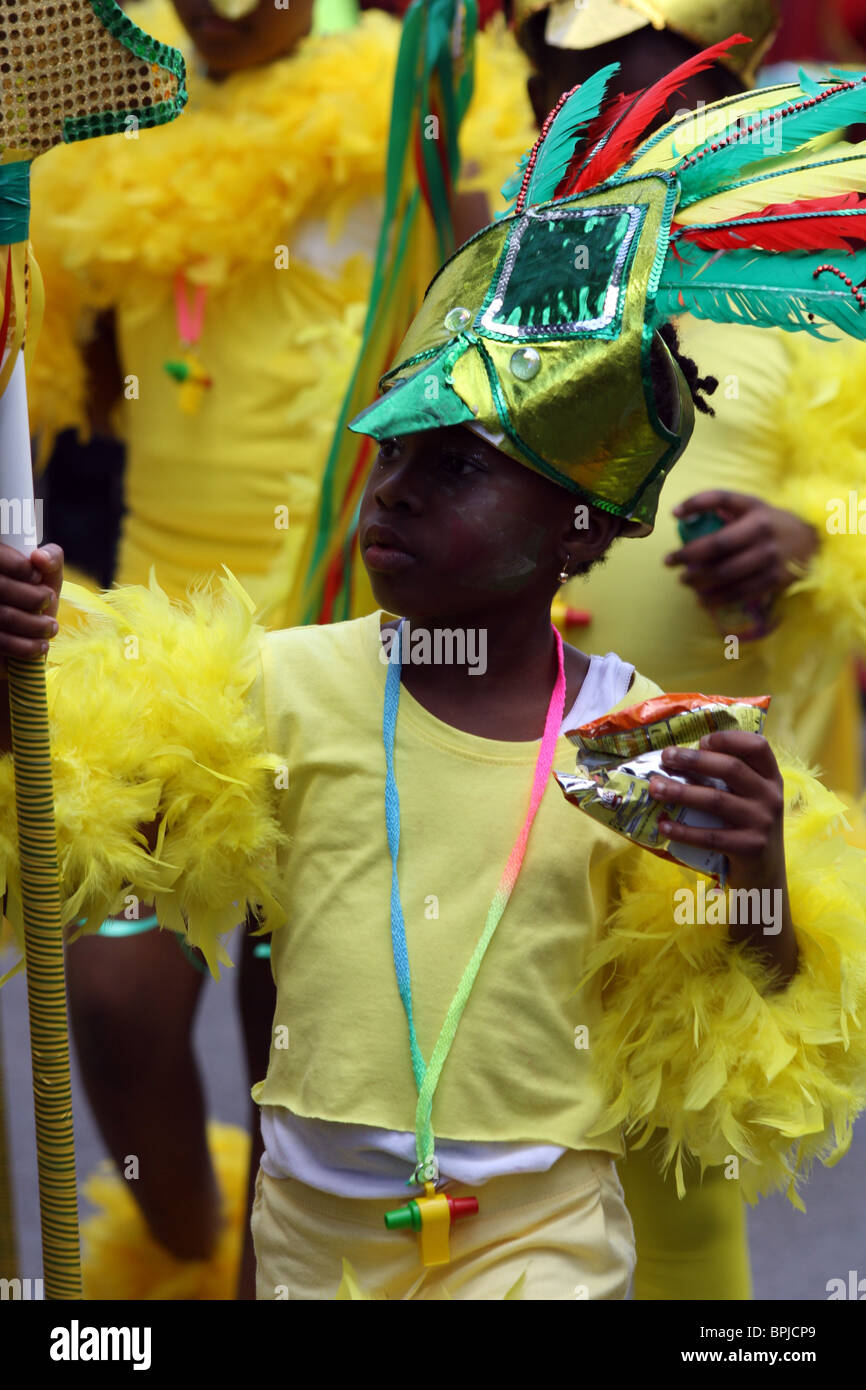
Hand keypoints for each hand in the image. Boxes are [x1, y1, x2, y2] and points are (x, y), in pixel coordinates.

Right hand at [0, 543, 63, 675]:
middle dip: (35, 597)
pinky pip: (3, 642)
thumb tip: (39, 557)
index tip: (37, 576)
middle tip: (49, 601)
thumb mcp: (47, 578)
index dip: (18, 565)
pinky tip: (41, 645)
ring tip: (51, 627)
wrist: (26, 638)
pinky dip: (28, 646)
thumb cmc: (35, 602)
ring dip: (37, 624)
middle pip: (2, 587)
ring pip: (5, 616)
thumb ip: (51, 560)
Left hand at [648, 731, 796, 984]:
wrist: (765, 880)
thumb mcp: (748, 801)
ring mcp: (763, 823)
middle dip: (693, 760)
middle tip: (665, 757)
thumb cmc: (746, 831)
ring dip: (680, 791)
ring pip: (716, 799)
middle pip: (731, 768)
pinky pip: (709, 836)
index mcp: (771, 779)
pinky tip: (663, 825)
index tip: (701, 741)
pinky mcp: (750, 848)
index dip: (729, 738)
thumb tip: (679, 758)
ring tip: (654, 787)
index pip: (758, 746)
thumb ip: (728, 780)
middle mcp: (771, 797)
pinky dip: (683, 830)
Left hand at [665, 491, 818, 608]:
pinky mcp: (774, 580)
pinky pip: (740, 592)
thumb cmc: (771, 524)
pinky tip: (702, 600)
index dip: (696, 503)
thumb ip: (723, 507)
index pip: (721, 499)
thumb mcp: (752, 507)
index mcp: (755, 508)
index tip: (674, 514)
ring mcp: (770, 557)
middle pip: (718, 545)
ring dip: (698, 580)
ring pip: (726, 573)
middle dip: (688, 556)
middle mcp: (762, 531)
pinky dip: (717, 598)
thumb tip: (682, 515)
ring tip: (683, 581)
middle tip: (669, 562)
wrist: (814, 542)